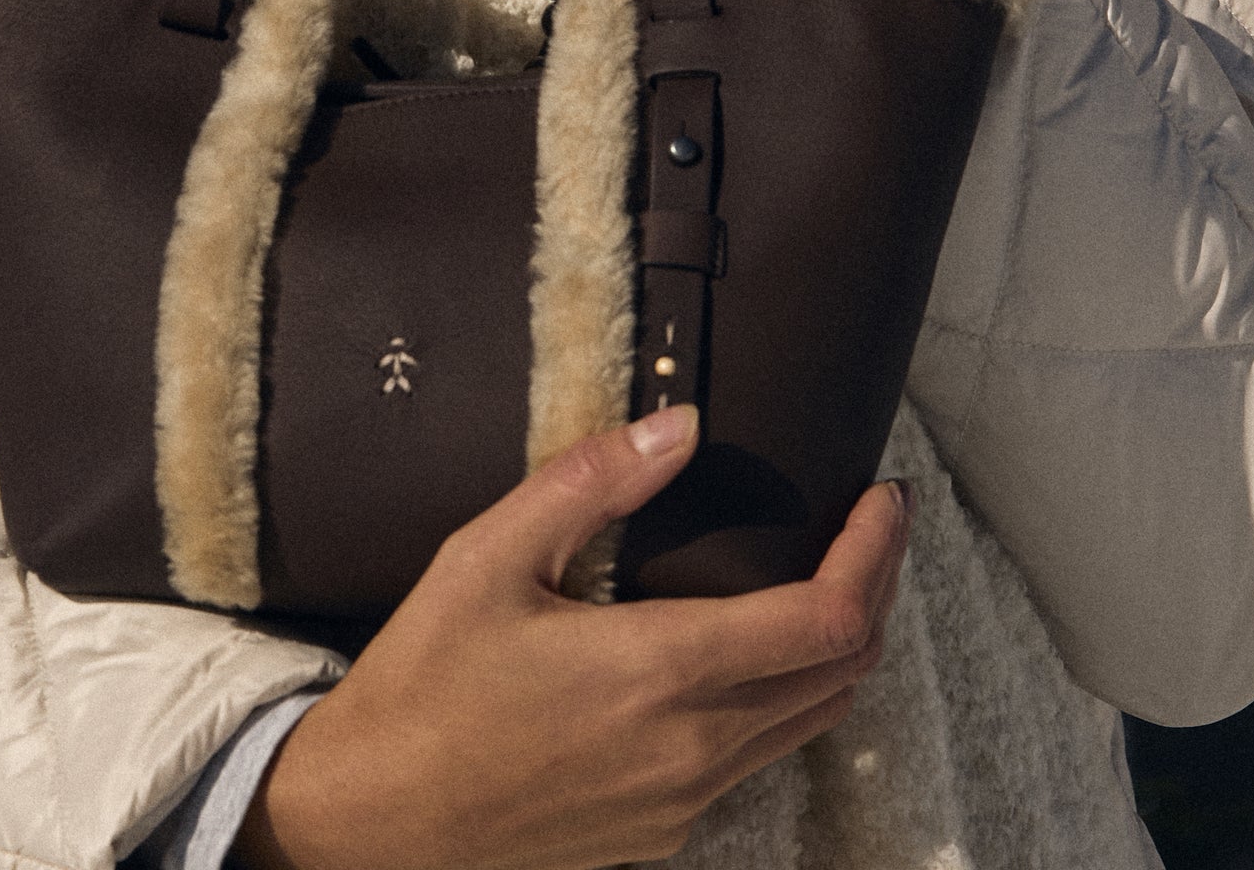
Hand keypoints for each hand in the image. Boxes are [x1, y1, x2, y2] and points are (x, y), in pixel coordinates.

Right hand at [234, 404, 913, 869]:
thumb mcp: (488, 556)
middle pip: (842, 673)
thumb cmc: (423, 683)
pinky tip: (752, 654)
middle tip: (869, 525)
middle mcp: (691, 749)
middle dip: (875, 589)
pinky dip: (788, 698)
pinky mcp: (661, 835)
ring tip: (830, 577)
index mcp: (658, 672)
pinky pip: (758, 760)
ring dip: (840, 648)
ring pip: (811, 724)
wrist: (371, 820)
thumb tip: (680, 424)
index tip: (883, 498)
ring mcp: (682, 803)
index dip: (874, 554)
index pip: (825, 620)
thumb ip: (592, 482)